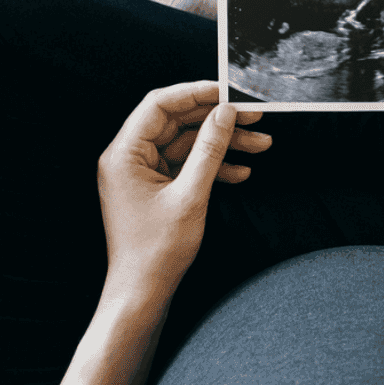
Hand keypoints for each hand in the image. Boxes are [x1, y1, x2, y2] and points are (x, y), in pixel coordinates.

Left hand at [96, 81, 270, 301]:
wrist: (142, 293)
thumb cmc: (156, 252)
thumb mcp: (191, 196)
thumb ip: (209, 150)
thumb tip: (225, 114)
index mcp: (124, 154)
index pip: (159, 105)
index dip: (196, 94)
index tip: (228, 91)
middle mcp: (128, 159)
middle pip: (177, 123)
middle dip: (217, 120)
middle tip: (253, 116)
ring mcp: (142, 174)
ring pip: (187, 144)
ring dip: (223, 144)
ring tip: (260, 144)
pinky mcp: (156, 189)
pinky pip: (186, 165)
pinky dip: (213, 166)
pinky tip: (241, 172)